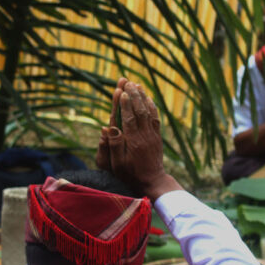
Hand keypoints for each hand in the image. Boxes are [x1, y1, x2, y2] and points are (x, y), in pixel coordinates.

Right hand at [100, 79, 180, 199]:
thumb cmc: (131, 175)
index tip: (121, 91)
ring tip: (137, 84)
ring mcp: (152, 135)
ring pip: (148, 112)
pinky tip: (148, 98)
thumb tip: (107, 127)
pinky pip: (155, 118)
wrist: (153, 182)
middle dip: (133, 95)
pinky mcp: (157, 137)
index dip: (124, 104)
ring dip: (142, 97)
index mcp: (133, 141)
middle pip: (139, 111)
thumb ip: (113, 145)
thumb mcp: (117, 164)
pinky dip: (152, 106)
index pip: (128, 118)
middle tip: (127, 81)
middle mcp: (144, 135)